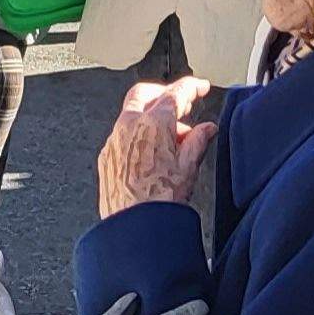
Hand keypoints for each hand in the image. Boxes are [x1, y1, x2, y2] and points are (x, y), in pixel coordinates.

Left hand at [96, 78, 216, 216]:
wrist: (134, 227)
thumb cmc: (160, 201)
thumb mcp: (189, 168)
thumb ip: (198, 141)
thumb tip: (207, 129)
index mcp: (154, 123)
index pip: (175, 93)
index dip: (192, 87)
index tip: (200, 87)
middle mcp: (129, 125)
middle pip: (146, 93)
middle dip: (164, 93)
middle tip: (181, 105)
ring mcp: (114, 140)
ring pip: (131, 114)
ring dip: (151, 117)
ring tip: (172, 139)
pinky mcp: (106, 156)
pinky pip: (122, 135)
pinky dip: (138, 135)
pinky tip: (151, 154)